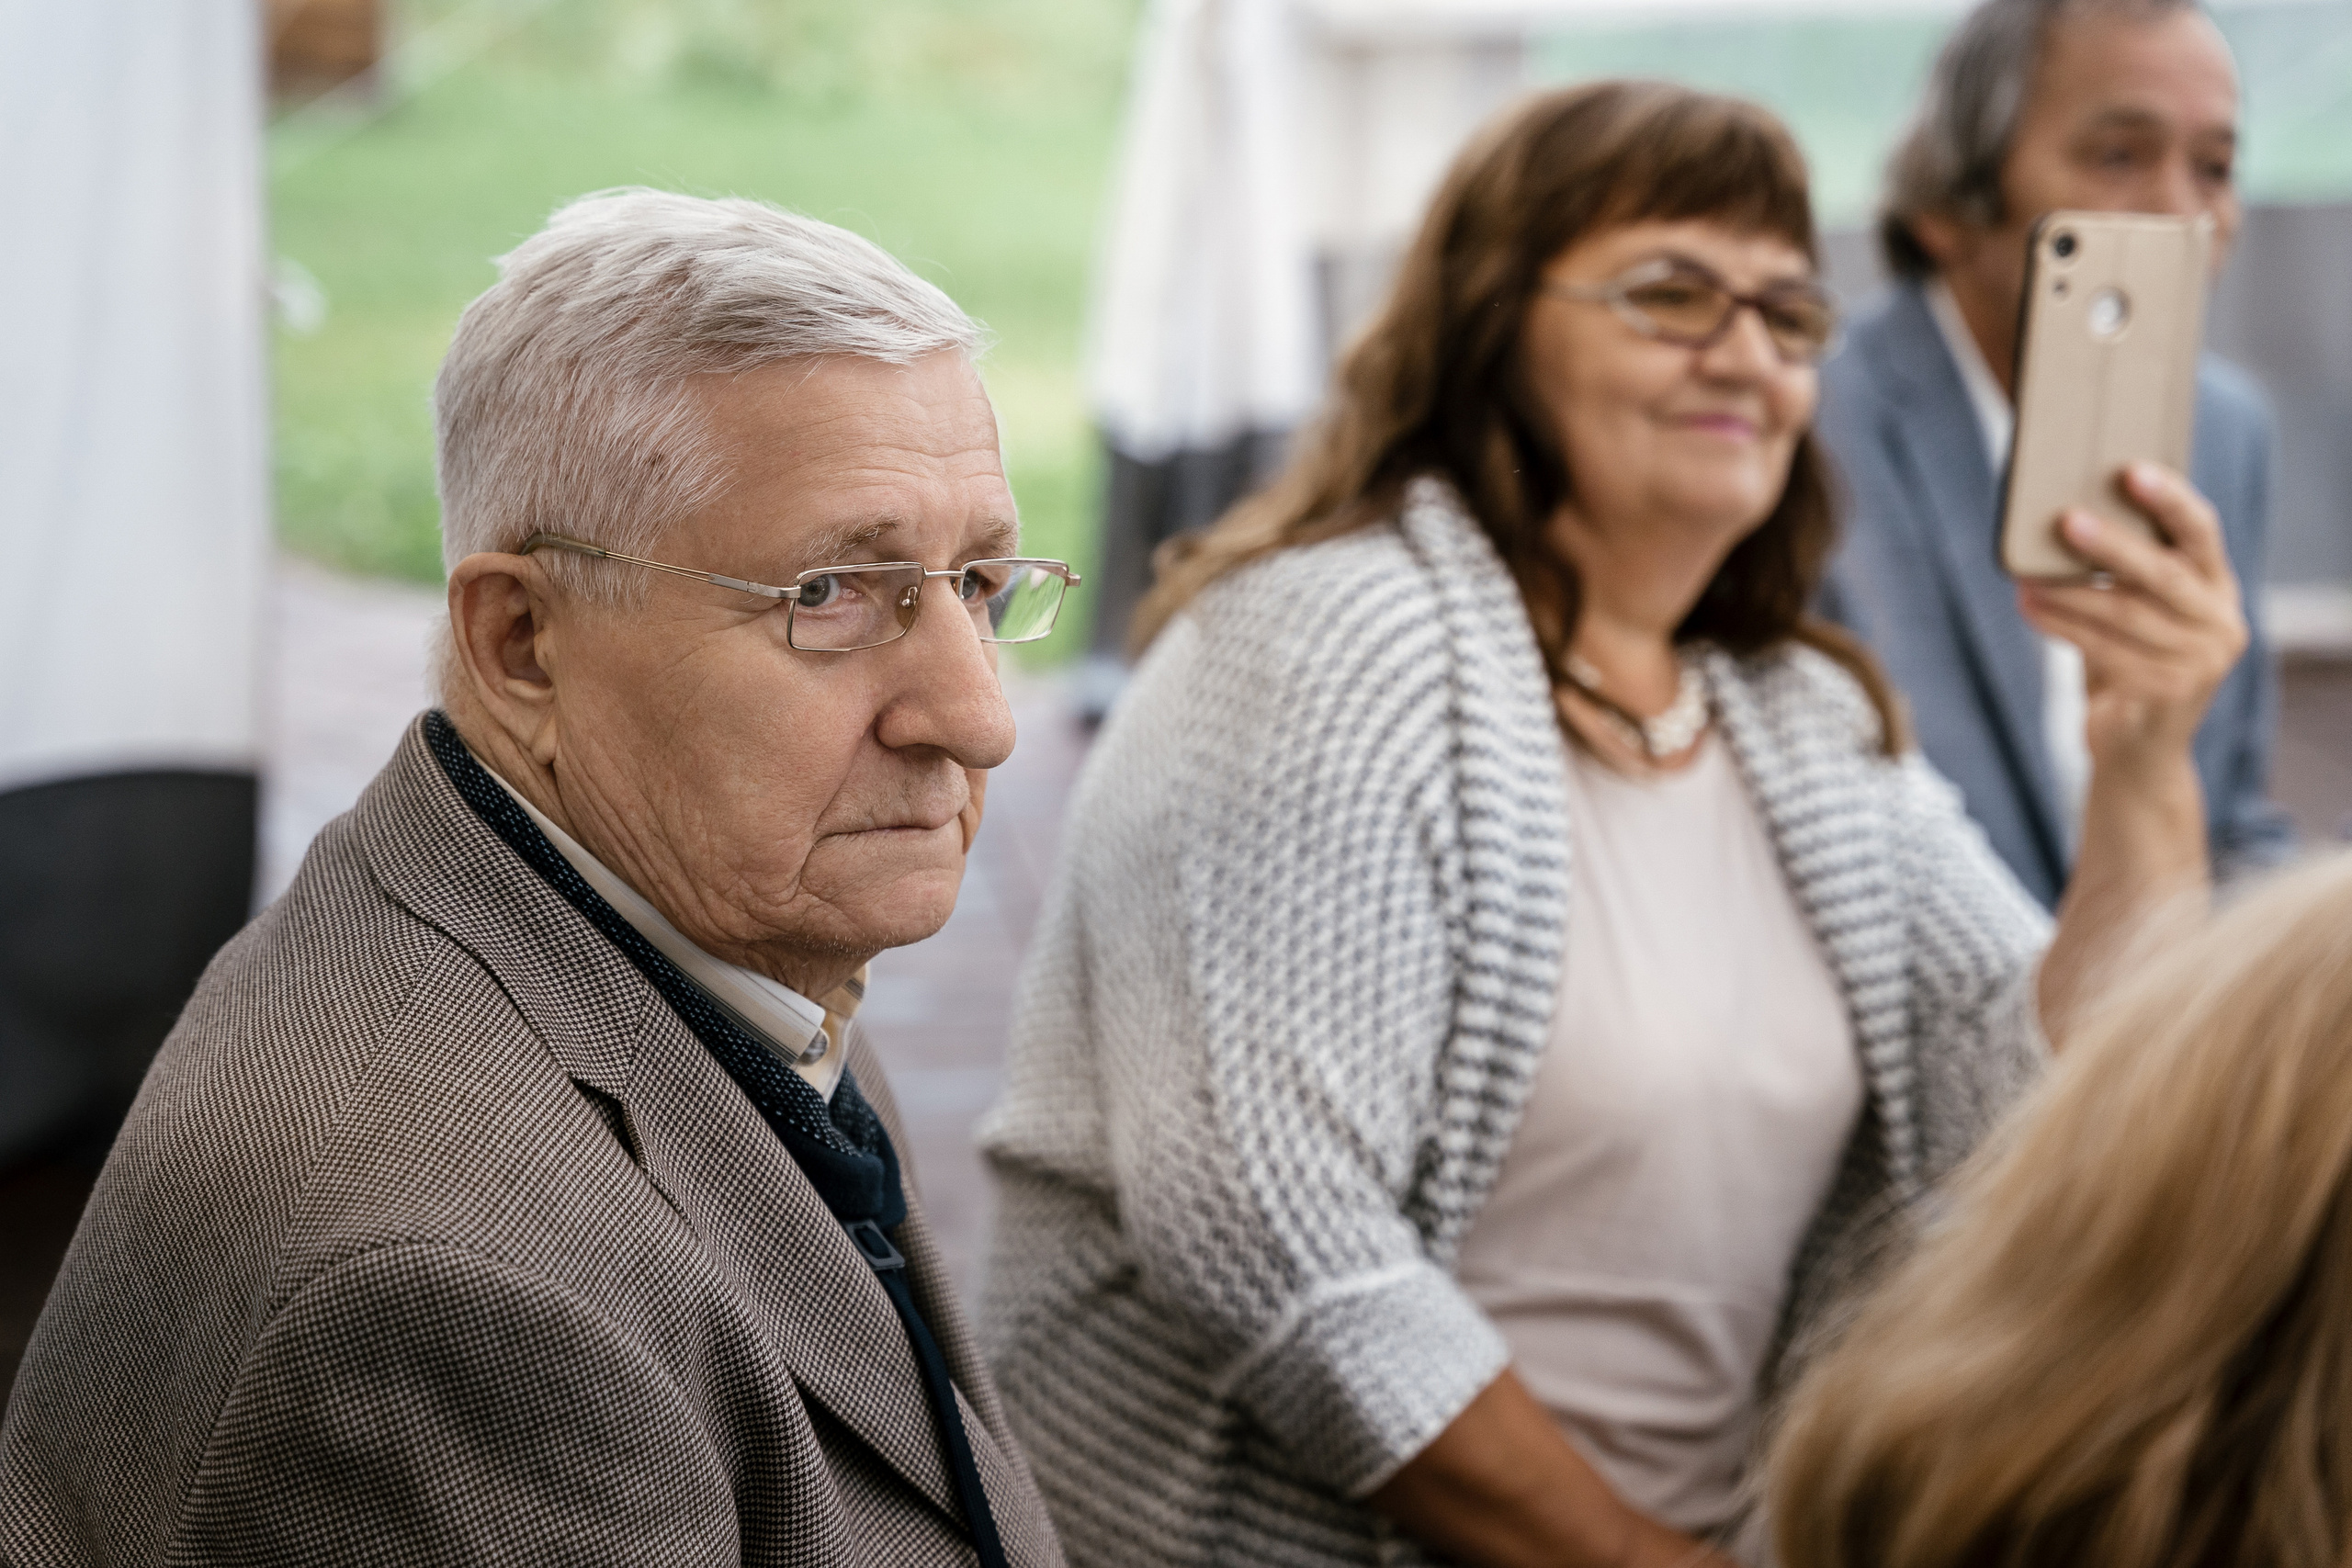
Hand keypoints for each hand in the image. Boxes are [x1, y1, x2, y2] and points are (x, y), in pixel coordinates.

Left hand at [2016, 463, 2245, 772]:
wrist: (2138, 752)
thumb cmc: (2130, 663)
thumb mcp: (2138, 614)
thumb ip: (2124, 574)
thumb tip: (2062, 516)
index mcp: (2218, 589)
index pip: (2202, 532)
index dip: (2170, 499)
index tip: (2130, 470)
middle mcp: (2220, 623)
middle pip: (2161, 573)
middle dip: (2110, 544)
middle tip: (2064, 519)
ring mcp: (2200, 662)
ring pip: (2123, 613)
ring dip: (2067, 590)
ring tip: (2025, 575)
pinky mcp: (2167, 694)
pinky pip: (2103, 650)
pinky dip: (2060, 625)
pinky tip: (2029, 606)